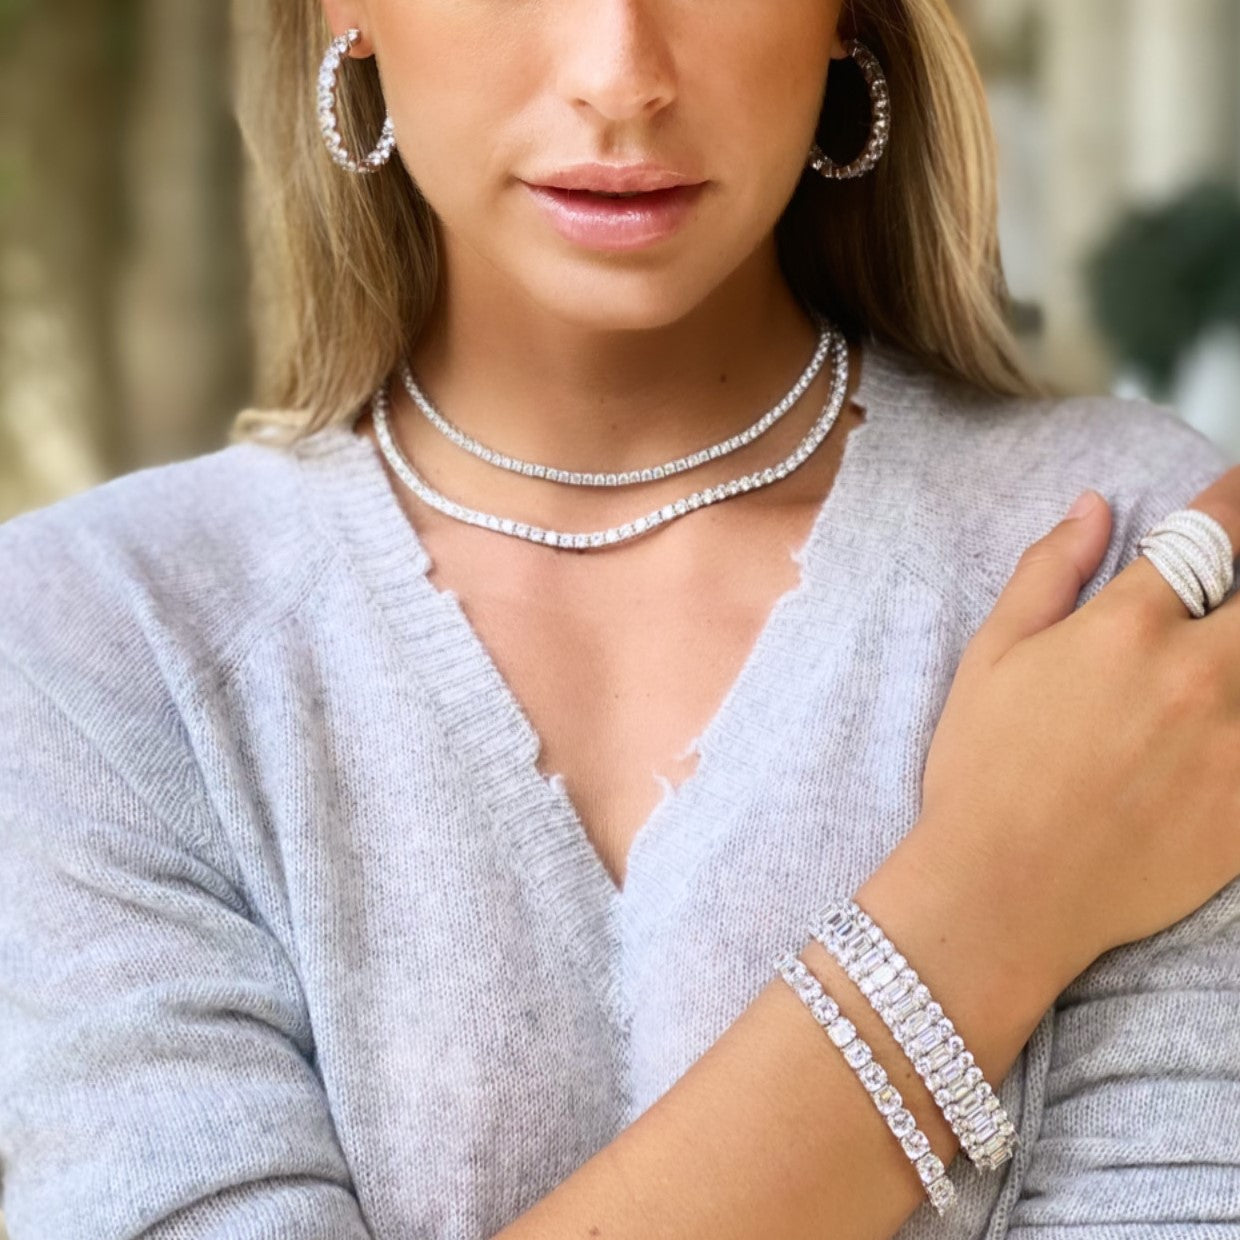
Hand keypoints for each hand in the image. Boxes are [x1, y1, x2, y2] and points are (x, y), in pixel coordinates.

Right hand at [910, 470, 1239, 988]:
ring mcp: (1238, 745)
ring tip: (1219, 662)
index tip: (1238, 488)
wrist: (1004, 892)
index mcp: (1128, 628)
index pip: (1212, 532)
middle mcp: (1199, 674)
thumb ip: (1047, 572)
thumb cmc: (985, 771)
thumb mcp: (992, 657)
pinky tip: (1224, 726)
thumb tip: (1092, 507)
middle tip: (1236, 584)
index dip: (1235, 498)